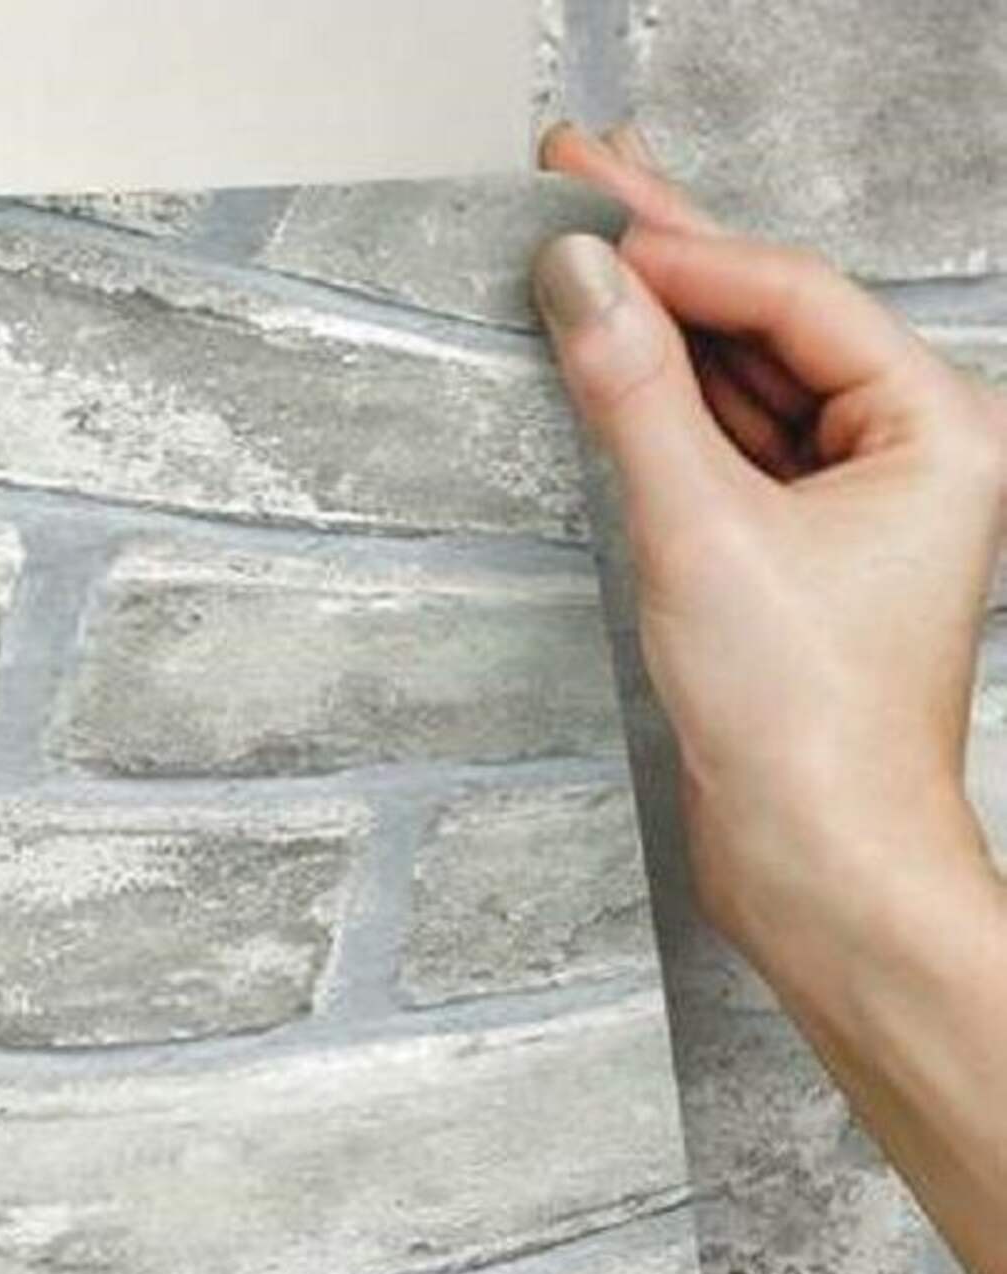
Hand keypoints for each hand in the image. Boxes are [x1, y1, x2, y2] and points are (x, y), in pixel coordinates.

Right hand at [531, 122, 1006, 981]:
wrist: (818, 866)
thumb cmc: (806, 725)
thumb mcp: (702, 536)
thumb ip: (636, 397)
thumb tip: (580, 281)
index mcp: (934, 428)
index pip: (789, 299)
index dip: (680, 248)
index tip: (580, 206)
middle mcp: (908, 456)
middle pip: (770, 325)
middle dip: (671, 255)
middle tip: (576, 170)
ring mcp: (851, 511)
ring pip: (744, 388)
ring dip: (659, 329)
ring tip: (576, 254)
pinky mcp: (794, 565)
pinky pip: (726, 458)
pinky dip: (663, 414)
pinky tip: (610, 369)